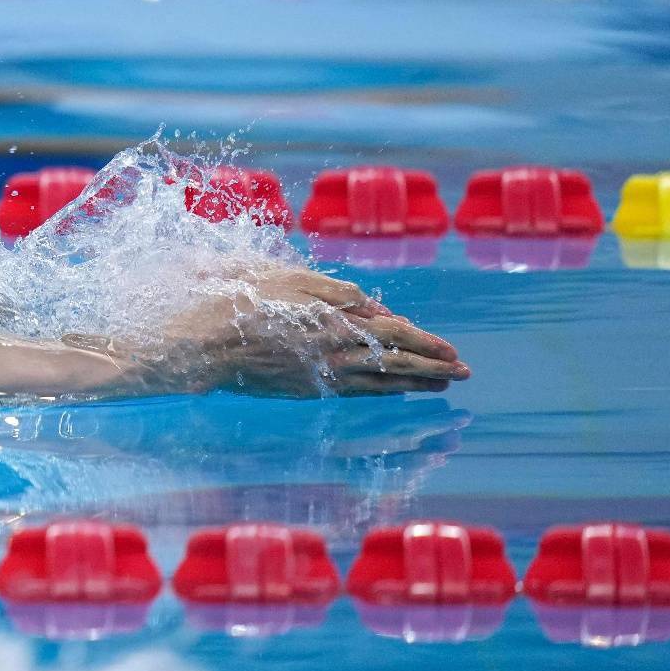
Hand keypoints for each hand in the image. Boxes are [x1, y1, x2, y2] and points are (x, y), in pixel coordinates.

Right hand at [143, 266, 469, 397]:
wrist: (205, 343)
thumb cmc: (243, 301)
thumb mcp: (291, 278)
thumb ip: (336, 291)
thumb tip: (376, 306)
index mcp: (335, 322)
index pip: (394, 333)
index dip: (425, 341)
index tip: (451, 349)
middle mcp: (335, 352)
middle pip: (396, 361)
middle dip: (433, 366)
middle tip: (464, 373)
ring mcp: (322, 374)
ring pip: (380, 381)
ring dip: (415, 383)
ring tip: (442, 385)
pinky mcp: (307, 388)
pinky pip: (355, 392)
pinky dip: (382, 392)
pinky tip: (395, 392)